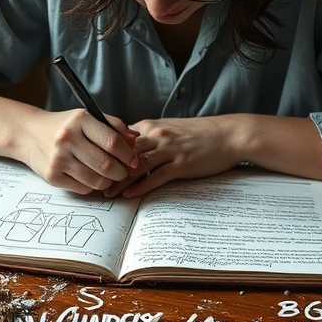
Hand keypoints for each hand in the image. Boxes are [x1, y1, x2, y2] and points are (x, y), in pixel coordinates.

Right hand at [20, 109, 138, 194]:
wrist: (30, 134)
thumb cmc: (66, 126)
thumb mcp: (88, 118)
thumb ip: (114, 126)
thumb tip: (135, 140)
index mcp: (80, 120)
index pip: (113, 142)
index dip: (128, 154)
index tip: (134, 161)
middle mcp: (67, 138)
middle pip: (106, 165)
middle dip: (121, 172)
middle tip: (123, 172)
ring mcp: (58, 158)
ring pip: (96, 180)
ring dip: (108, 182)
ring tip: (109, 176)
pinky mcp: (52, 176)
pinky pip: (83, 188)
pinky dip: (92, 186)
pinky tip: (90, 177)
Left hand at [105, 116, 240, 198]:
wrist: (229, 134)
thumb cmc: (200, 134)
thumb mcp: (170, 129)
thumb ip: (149, 137)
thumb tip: (128, 149)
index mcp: (151, 126)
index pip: (119, 139)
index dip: (104, 152)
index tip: (91, 165)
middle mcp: (157, 135)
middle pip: (123, 152)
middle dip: (106, 168)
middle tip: (92, 183)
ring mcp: (170, 149)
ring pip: (137, 165)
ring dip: (119, 180)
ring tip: (106, 194)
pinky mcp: (182, 163)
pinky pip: (156, 176)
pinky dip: (141, 186)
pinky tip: (130, 195)